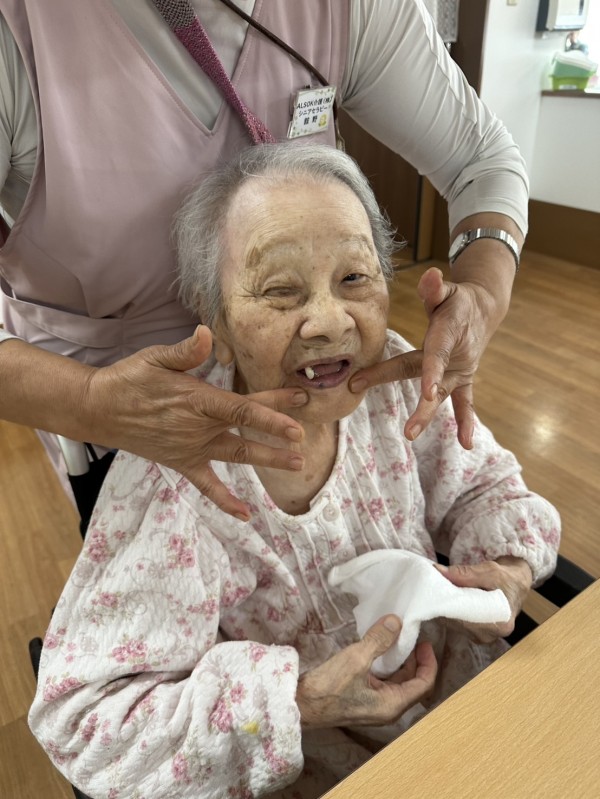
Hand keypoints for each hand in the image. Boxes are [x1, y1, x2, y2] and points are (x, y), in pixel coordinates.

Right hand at [82, 326, 307, 518]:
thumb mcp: (155, 358)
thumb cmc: (130, 379)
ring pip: (237, 455)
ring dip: (267, 458)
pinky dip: (225, 500)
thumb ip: (185, 351)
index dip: (270, 415)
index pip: (241, 409)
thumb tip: (206, 334)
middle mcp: (199, 427)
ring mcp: (192, 448)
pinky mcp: (182, 462)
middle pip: (246, 430)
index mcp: (197, 400)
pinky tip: (245, 514)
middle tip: (305, 437)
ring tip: (297, 463)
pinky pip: (207, 485)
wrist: (100, 409)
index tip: (296, 421)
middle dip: (278, 432)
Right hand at [296, 615, 436, 728]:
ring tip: (394, 638)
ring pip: (397, 682)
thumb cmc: (329, 687)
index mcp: (392, 705)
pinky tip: (377, 650)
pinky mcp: (362, 701)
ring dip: (399, 662)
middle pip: (412, 683)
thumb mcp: (356, 659)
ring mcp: (374, 706)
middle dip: (414, 659)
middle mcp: (387, 709)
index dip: (429, 662)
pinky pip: (382, 683)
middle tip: (410, 636)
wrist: (300, 706)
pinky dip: (385, 666)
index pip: (424, 684)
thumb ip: (379, 640)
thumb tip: (396, 621)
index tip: (424, 641)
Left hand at [350, 267, 505, 449]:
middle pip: (430, 380)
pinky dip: (466, 423)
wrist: (483, 309)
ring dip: (428, 416)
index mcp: (447, 336)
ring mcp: (460, 372)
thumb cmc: (455, 300)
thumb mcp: (446, 291)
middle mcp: (456, 358)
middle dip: (420, 404)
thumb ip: (434, 289)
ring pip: (442, 397)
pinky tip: (466, 444)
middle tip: (408, 429)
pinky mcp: (462, 380)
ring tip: (411, 435)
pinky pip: (464, 403)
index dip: (432, 373)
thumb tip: (429, 276)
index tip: (427, 392)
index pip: (436, 356)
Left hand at [436, 557, 532, 642]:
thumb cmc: (507, 578)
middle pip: (457, 622)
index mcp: (500, 624)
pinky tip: (447, 599)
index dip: (447, 603)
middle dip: (444, 604)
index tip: (436, 589)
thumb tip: (439, 572)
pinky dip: (448, 610)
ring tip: (440, 591)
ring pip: (453, 623)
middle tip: (434, 586)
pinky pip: (455, 623)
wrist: (515, 584)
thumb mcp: (490, 570)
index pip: (465, 618)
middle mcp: (491, 636)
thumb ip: (465, 573)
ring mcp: (481, 637)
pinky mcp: (474, 633)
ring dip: (444, 607)